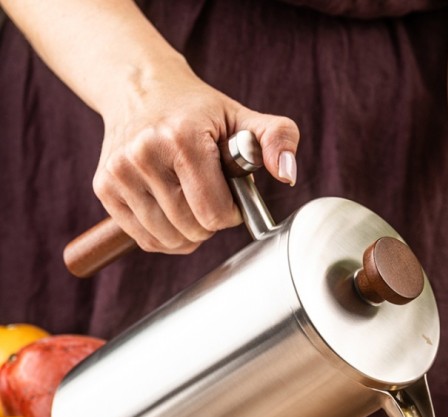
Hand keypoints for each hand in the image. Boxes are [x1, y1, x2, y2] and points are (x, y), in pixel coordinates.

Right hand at [93, 58, 299, 253]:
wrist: (140, 90)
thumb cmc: (200, 112)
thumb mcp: (245, 118)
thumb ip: (278, 139)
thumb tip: (288, 173)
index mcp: (182, 139)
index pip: (213, 213)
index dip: (231, 213)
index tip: (231, 196)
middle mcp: (144, 154)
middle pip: (192, 230)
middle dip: (210, 223)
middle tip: (210, 195)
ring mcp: (119, 173)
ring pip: (168, 240)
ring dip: (189, 233)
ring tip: (190, 201)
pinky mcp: (104, 188)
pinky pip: (145, 239)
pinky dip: (165, 237)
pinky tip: (171, 211)